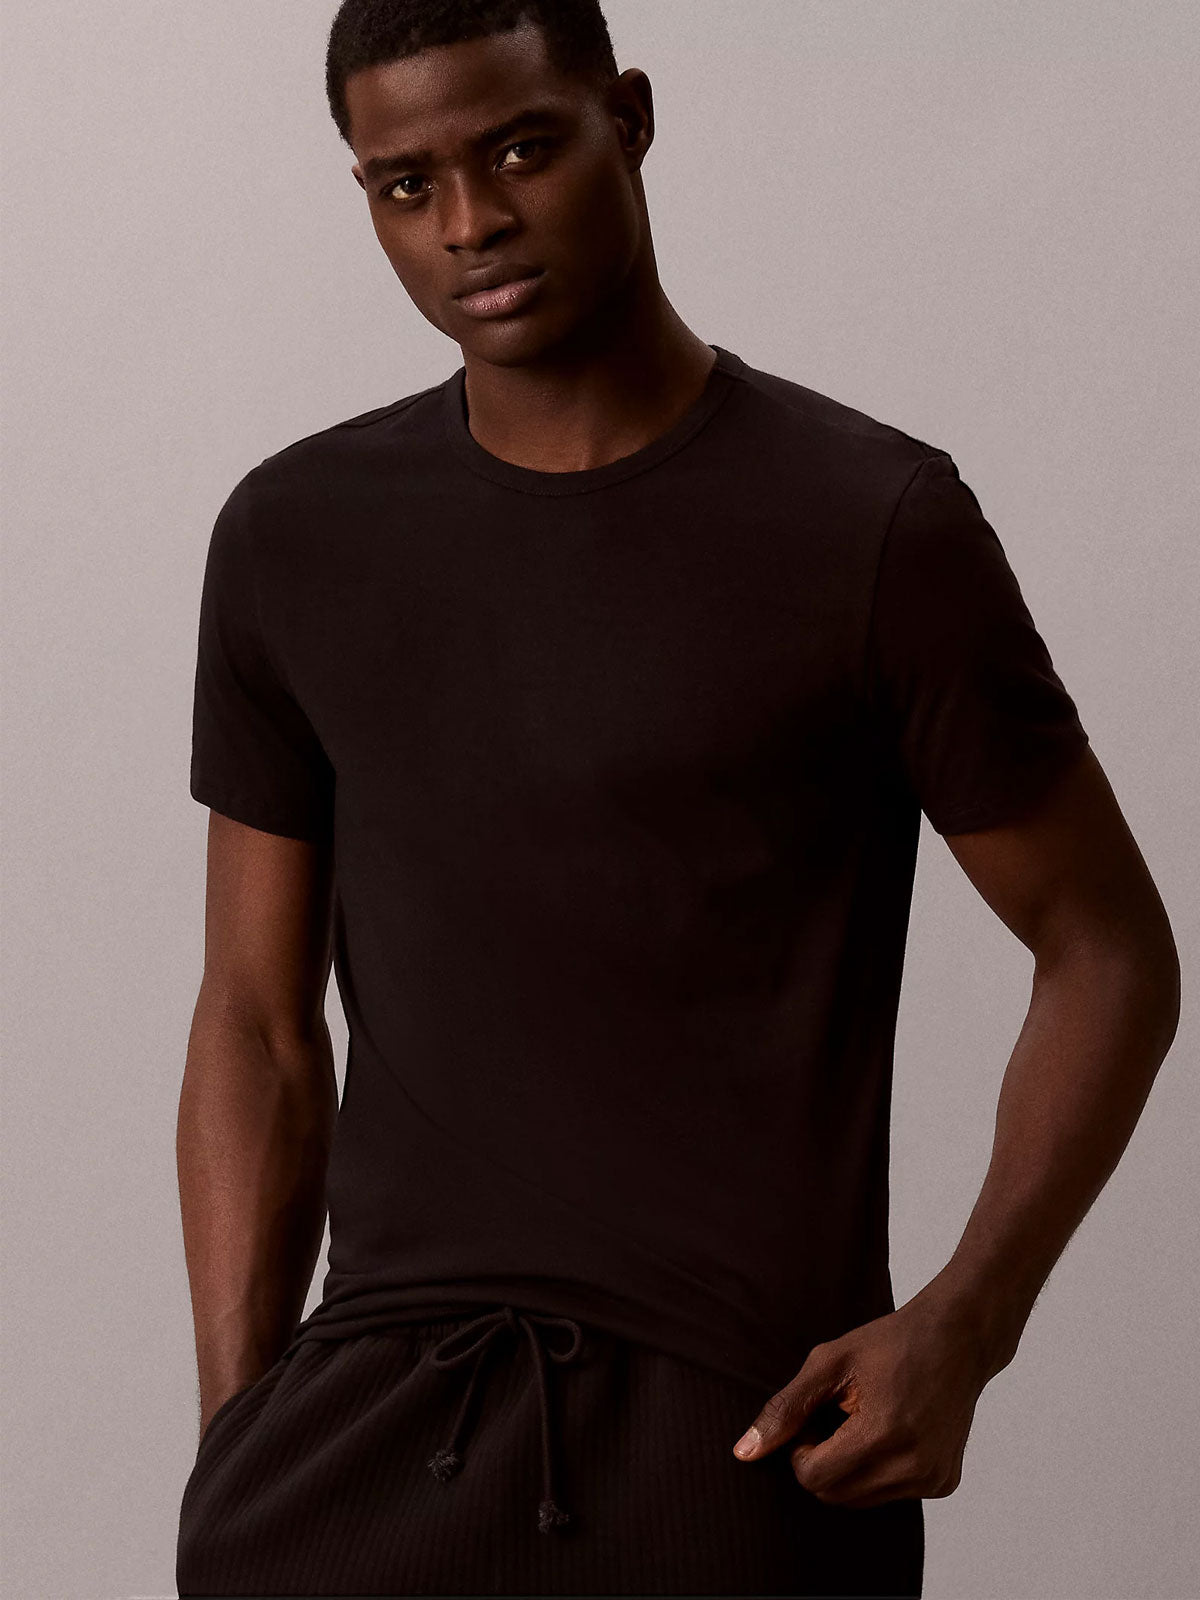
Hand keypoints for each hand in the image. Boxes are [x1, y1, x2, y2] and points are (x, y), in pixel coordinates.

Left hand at [731, 1290, 990, 1508]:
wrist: (957, 1338)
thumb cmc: (890, 1343)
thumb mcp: (829, 1363)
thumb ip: (785, 1409)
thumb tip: (744, 1453)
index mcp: (883, 1434)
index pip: (814, 1479)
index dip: (800, 1452)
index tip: (813, 1420)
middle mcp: (914, 1466)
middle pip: (835, 1496)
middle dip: (822, 1464)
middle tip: (836, 1419)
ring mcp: (933, 1479)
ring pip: (861, 1501)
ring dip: (849, 1470)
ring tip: (863, 1422)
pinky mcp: (944, 1483)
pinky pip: (890, 1495)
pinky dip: (878, 1472)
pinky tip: (890, 1432)